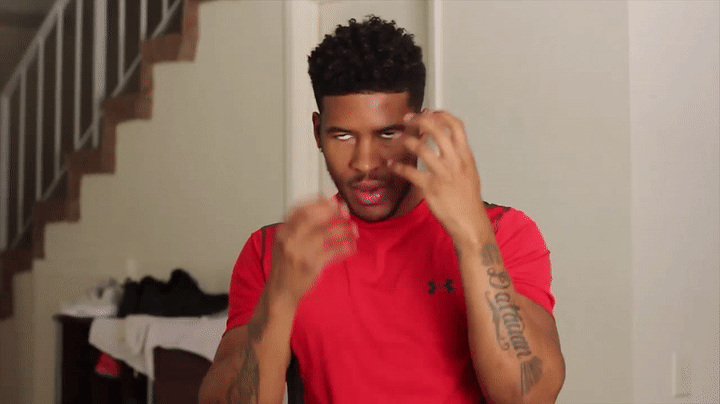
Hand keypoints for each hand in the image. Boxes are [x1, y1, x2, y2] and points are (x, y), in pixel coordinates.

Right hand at [268, 197, 357, 305]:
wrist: (280, 292)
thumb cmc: (285, 266)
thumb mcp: (284, 242)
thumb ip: (298, 227)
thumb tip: (321, 209)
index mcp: (283, 232)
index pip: (301, 210)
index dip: (318, 202)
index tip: (331, 199)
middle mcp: (290, 240)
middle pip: (315, 218)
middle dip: (333, 211)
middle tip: (345, 210)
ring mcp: (301, 253)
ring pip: (328, 234)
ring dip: (344, 229)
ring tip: (353, 229)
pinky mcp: (312, 266)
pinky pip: (334, 252)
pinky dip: (346, 247)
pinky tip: (352, 245)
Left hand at [389, 110, 486, 244]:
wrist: (470, 222)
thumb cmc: (468, 200)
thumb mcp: (470, 173)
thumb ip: (459, 157)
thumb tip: (450, 144)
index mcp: (466, 156)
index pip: (456, 126)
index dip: (442, 115)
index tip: (430, 111)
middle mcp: (455, 161)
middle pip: (438, 131)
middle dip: (421, 120)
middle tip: (409, 118)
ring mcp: (443, 174)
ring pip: (422, 149)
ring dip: (407, 141)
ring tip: (398, 139)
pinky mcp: (431, 187)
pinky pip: (410, 172)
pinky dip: (398, 166)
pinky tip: (391, 163)